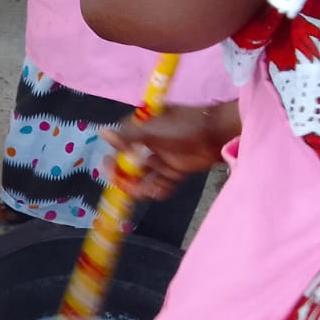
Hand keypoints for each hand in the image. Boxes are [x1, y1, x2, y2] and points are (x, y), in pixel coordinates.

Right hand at [101, 102, 239, 200]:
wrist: (217, 134)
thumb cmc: (183, 126)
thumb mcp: (152, 129)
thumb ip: (127, 135)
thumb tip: (102, 132)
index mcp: (142, 128)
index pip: (120, 143)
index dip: (114, 156)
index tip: (109, 167)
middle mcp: (149, 143)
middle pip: (130, 163)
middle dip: (126, 176)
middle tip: (124, 185)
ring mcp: (162, 157)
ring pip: (145, 176)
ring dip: (141, 186)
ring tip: (142, 192)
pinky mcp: (174, 169)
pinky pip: (161, 182)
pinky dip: (158, 189)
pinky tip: (156, 192)